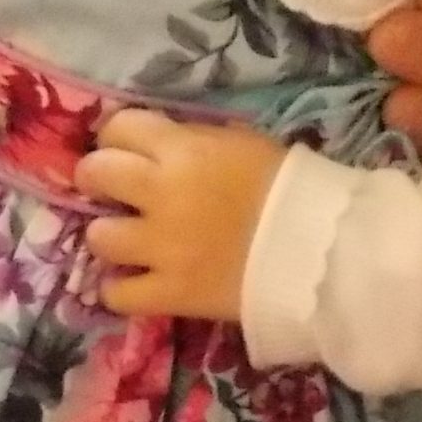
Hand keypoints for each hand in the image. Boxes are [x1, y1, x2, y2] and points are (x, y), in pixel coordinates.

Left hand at [76, 108, 285, 322]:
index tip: (124, 148)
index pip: (117, 128)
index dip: (117, 137)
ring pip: (97, 237)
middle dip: (97, 178)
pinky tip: (136, 282)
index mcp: (181, 150)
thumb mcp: (242, 143)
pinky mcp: (171, 293)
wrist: (327, 252)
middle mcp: (159, 193)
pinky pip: (116, 294)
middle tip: (112, 190)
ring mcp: (161, 247)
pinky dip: (120, 289)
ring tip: (129, 240)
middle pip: (94, 173)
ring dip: (109, 236)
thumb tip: (163, 144)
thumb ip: (194, 142)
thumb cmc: (293, 188)